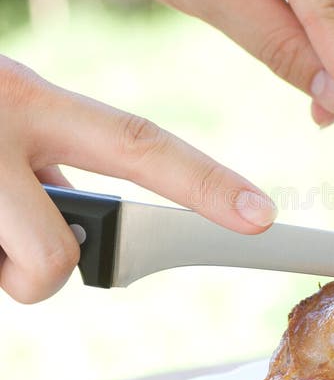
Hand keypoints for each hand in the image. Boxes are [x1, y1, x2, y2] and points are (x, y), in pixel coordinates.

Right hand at [0, 56, 276, 302]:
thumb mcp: (7, 105)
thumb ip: (53, 150)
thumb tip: (88, 206)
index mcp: (33, 101)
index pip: (137, 145)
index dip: (204, 183)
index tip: (261, 216)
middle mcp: (2, 134)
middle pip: (59, 255)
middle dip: (49, 269)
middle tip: (13, 238)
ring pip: (20, 278)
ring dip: (1, 264)